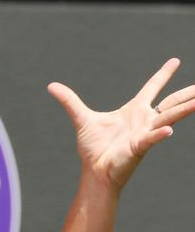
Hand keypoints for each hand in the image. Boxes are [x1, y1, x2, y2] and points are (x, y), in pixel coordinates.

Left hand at [47, 58, 194, 191]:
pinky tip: (168, 130)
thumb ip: (69, 101)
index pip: (152, 88)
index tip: (175, 61)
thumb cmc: (94, 148)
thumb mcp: (82, 119)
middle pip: (171, 102)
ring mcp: (144, 133)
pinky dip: (159, 135)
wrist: (95, 171)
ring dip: (185, 109)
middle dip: (188, 94)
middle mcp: (144, 120)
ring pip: (169, 117)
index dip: (163, 75)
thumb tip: (51, 85)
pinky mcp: (138, 147)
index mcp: (134, 111)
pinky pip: (151, 139)